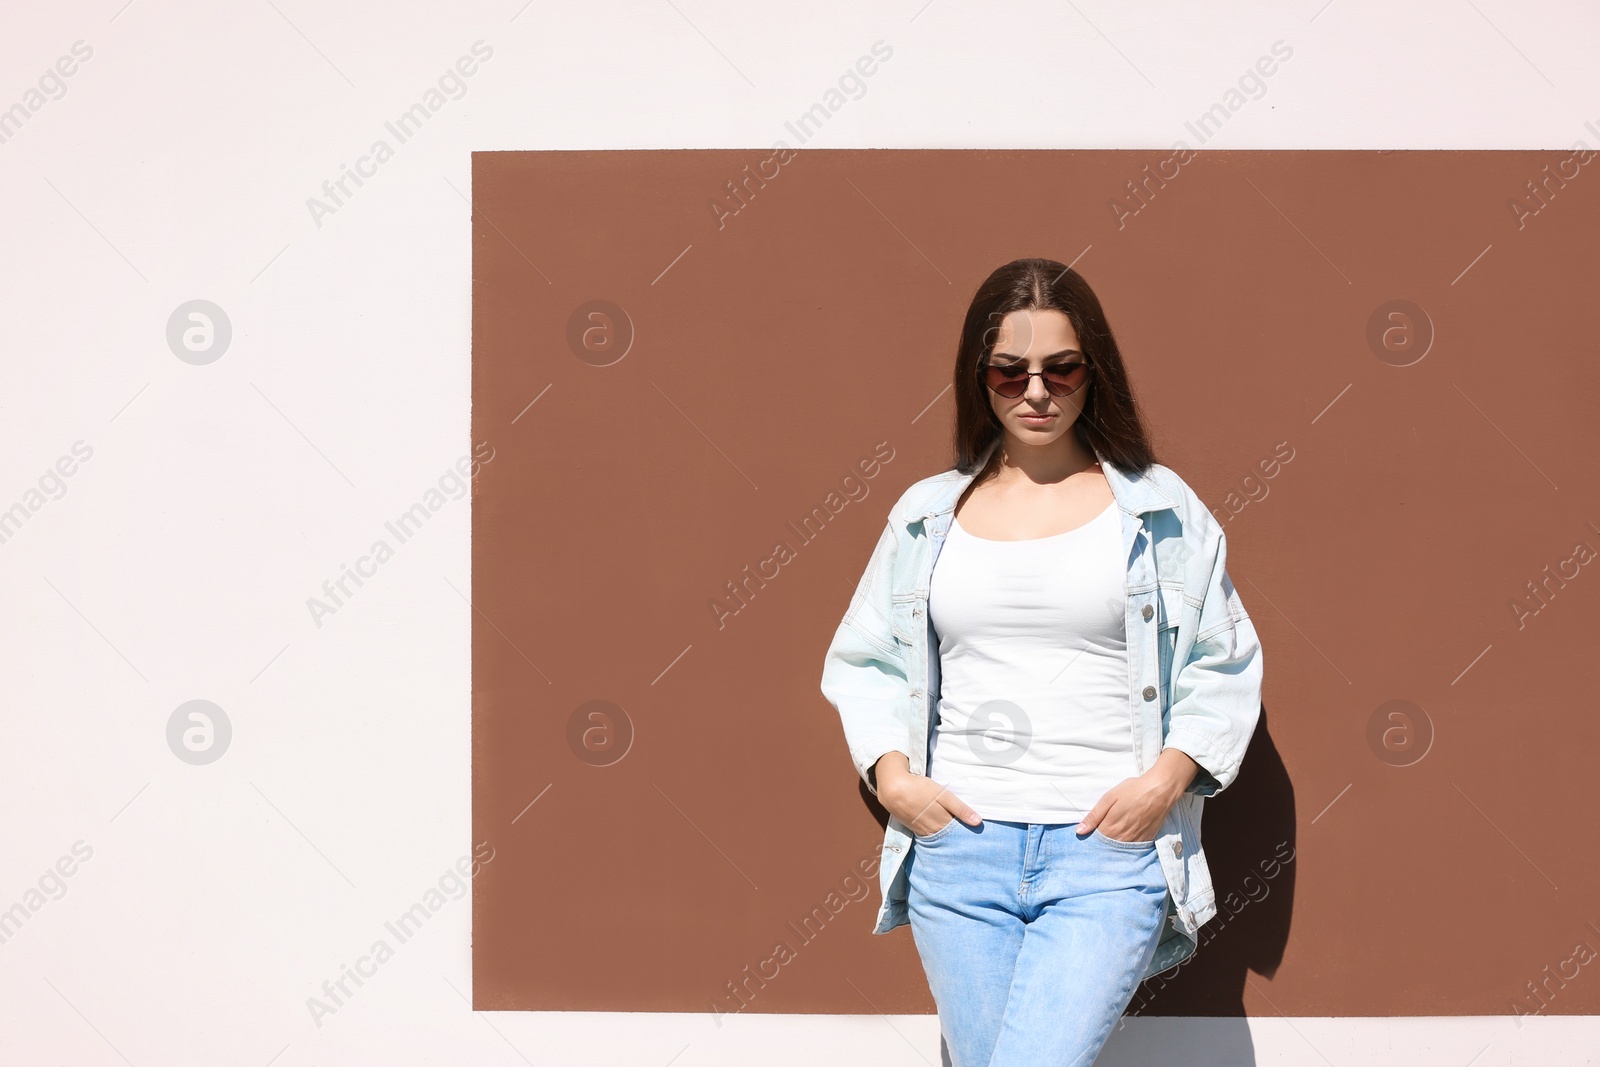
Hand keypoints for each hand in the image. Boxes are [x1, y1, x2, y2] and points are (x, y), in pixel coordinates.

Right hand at [873, 753, 979, 836]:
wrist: (893, 789)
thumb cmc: (920, 789)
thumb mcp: (943, 795)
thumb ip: (960, 809)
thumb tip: (978, 822)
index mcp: (943, 822)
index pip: (961, 832)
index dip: (969, 833)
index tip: (978, 836)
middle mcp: (934, 830)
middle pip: (951, 836)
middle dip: (960, 837)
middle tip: (971, 839)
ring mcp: (924, 831)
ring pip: (940, 837)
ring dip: (948, 837)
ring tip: (958, 836)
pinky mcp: (915, 829)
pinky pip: (930, 836)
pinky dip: (937, 835)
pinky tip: (940, 831)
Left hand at [1075, 749, 1197, 842]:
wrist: (1160, 790)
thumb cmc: (1133, 791)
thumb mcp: (1109, 798)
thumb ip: (1094, 817)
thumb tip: (1079, 832)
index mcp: (1110, 829)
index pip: (1095, 840)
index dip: (1091, 835)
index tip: (1090, 831)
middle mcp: (1122, 839)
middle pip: (1107, 845)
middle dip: (1103, 841)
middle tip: (1106, 827)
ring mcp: (1135, 841)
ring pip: (1120, 847)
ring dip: (1116, 842)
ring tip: (1118, 829)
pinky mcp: (1146, 839)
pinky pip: (1133, 846)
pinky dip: (1129, 842)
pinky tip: (1129, 832)